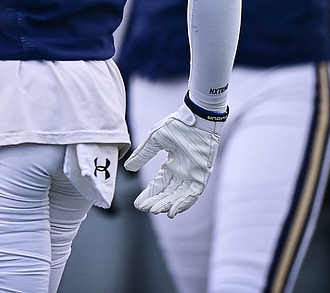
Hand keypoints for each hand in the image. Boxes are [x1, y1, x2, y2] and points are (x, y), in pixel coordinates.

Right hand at [124, 100, 222, 217]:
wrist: (195, 119)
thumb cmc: (176, 125)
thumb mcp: (154, 141)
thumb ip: (142, 155)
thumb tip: (127, 167)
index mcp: (171, 165)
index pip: (158, 185)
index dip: (148, 194)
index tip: (138, 204)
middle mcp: (181, 173)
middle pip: (167, 193)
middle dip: (156, 202)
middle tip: (144, 209)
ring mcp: (192, 175)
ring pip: (179, 196)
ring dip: (167, 204)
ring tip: (155, 211)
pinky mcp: (202, 176)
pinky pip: (193, 194)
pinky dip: (183, 203)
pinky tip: (173, 209)